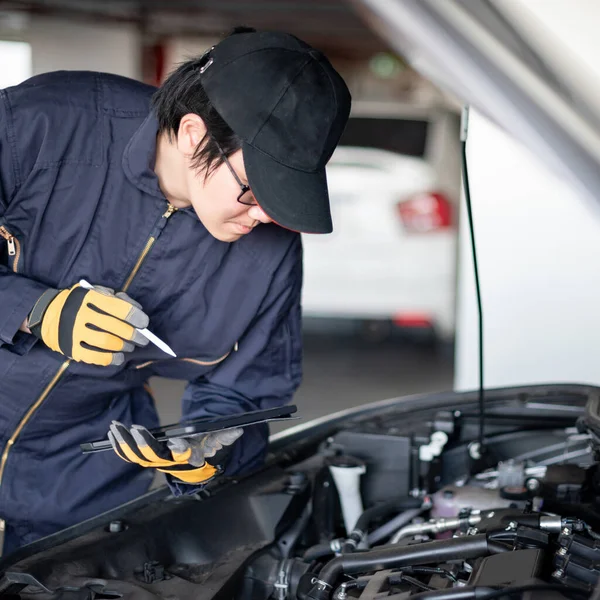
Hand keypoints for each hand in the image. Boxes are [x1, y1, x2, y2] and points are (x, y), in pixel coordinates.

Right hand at [28, 283, 148, 365]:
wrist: (46, 314)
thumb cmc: (79, 303)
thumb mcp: (94, 292)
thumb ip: (115, 298)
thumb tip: (138, 311)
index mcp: (89, 297)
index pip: (120, 308)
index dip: (136, 317)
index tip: (144, 323)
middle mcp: (80, 314)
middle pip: (116, 327)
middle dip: (135, 335)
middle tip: (143, 339)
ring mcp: (74, 332)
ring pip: (107, 342)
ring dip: (124, 346)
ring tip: (129, 346)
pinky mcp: (70, 347)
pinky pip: (95, 357)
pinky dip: (111, 359)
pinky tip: (119, 358)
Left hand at [108, 421, 243, 483]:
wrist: (197, 459)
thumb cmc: (207, 445)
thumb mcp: (220, 439)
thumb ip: (226, 435)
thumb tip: (237, 430)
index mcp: (190, 458)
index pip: (185, 455)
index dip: (181, 450)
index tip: (176, 441)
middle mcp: (170, 463)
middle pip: (153, 458)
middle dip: (143, 445)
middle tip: (135, 429)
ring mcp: (156, 461)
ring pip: (137, 457)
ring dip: (125, 443)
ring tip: (115, 428)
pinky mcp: (146, 457)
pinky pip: (130, 455)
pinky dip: (120, 445)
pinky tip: (112, 433)